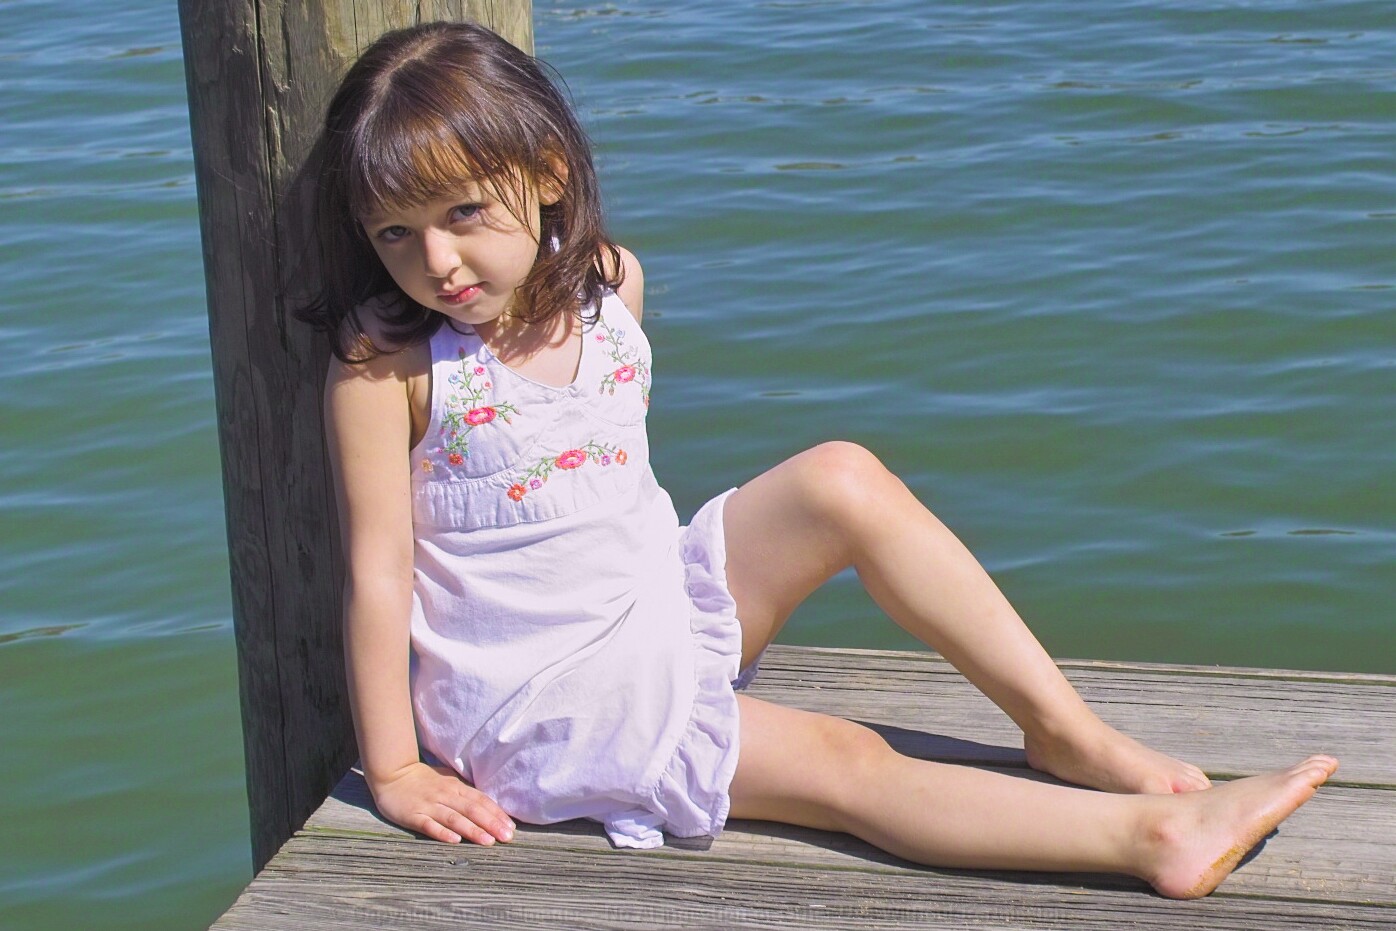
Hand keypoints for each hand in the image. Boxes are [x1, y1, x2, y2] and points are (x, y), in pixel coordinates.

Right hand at [370, 761, 515, 845]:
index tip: (511, 827)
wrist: (392, 774)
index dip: (497, 813)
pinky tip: (455, 841)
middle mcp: (445, 796)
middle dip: (491, 824)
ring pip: (454, 818)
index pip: (481, 800)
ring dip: (472, 830)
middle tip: (507, 837)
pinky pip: (429, 825)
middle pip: (472, 810)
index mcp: (455, 788)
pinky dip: (442, 833)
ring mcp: (429, 806)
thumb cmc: (423, 780)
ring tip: (488, 841)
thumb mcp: (447, 781)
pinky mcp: (413, 816)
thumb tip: (488, 803)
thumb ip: (464, 792)